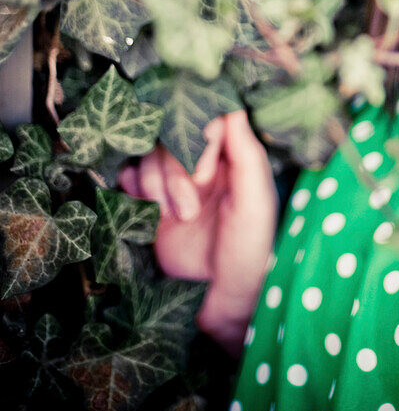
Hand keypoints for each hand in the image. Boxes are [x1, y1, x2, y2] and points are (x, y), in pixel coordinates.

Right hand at [118, 109, 278, 350]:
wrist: (217, 302)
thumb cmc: (248, 252)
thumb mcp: (255, 203)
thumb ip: (247, 155)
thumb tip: (232, 107)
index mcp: (233, 156)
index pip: (208, 119)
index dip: (198, 141)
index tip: (204, 177)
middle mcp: (203, 163)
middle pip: (172, 136)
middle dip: (175, 173)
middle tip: (188, 212)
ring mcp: (176, 181)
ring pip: (150, 155)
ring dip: (155, 185)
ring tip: (173, 218)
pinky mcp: (152, 201)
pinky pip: (131, 175)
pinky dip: (132, 186)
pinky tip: (144, 206)